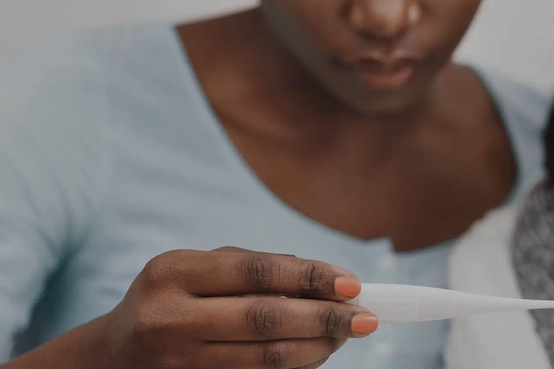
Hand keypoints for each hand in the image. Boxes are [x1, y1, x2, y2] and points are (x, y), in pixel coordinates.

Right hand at [96, 247, 376, 368]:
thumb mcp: (199, 270)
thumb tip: (330, 280)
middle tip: (365, 318)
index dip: (310, 278)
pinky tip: (315, 354)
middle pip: (265, 320)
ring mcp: (177, 362)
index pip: (256, 273)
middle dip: (324, 319)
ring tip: (344, 336)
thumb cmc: (173, 299)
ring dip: (317, 349)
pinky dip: (295, 368)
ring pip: (265, 359)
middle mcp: (169, 318)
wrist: (114, 355)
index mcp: (172, 272)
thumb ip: (257, 268)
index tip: (352, 285)